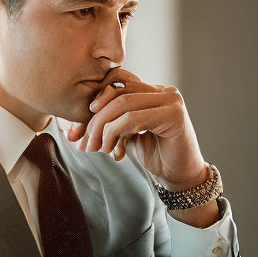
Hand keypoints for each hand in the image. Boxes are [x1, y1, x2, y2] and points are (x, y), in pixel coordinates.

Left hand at [66, 68, 218, 226]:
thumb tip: (75, 125)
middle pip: (117, 90)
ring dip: (102, 127)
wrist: (182, 177)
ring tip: (97, 148)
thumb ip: (112, 121)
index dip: (94, 100)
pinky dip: (114, 133)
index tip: (79, 128)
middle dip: (94, 117)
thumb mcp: (128, 134)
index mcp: (154, 90)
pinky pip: (132, 118)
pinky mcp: (173, 114)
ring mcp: (171, 100)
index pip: (117, 80)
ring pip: (122, 103)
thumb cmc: (158, 156)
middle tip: (84, 141)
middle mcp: (164, 91)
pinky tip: (112, 150)